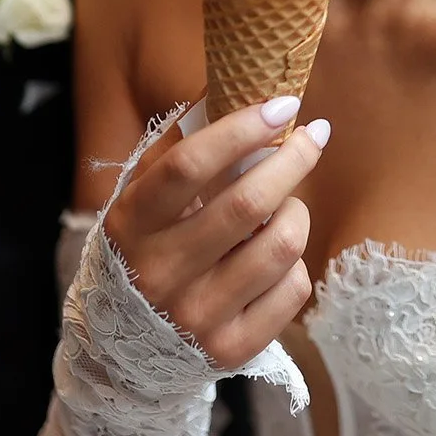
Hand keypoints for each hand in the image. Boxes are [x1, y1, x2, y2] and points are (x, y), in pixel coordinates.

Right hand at [101, 95, 326, 367]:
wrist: (124, 348)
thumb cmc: (145, 250)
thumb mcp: (143, 200)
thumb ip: (180, 148)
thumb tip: (233, 86)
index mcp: (131, 224)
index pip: (188, 166)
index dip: (241, 129)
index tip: (283, 105)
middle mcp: (159, 273)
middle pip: (247, 203)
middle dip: (292, 159)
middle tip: (311, 138)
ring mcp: (195, 316)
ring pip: (281, 245)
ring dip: (295, 213)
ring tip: (285, 207)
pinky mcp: (230, 349)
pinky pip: (293, 289)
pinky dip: (295, 263)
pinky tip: (277, 256)